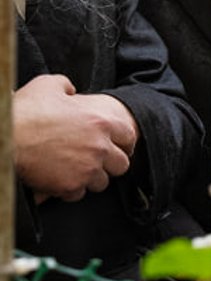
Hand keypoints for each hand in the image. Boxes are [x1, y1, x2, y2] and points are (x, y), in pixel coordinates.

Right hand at [13, 75, 139, 201]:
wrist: (7, 137)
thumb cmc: (26, 111)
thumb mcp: (48, 86)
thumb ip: (66, 86)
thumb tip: (70, 90)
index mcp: (102, 122)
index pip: (129, 137)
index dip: (122, 142)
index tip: (117, 145)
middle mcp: (99, 147)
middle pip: (121, 164)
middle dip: (110, 163)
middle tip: (97, 160)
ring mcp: (87, 169)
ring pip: (102, 182)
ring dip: (91, 177)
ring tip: (77, 170)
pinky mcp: (70, 186)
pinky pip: (79, 194)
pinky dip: (71, 189)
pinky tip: (60, 180)